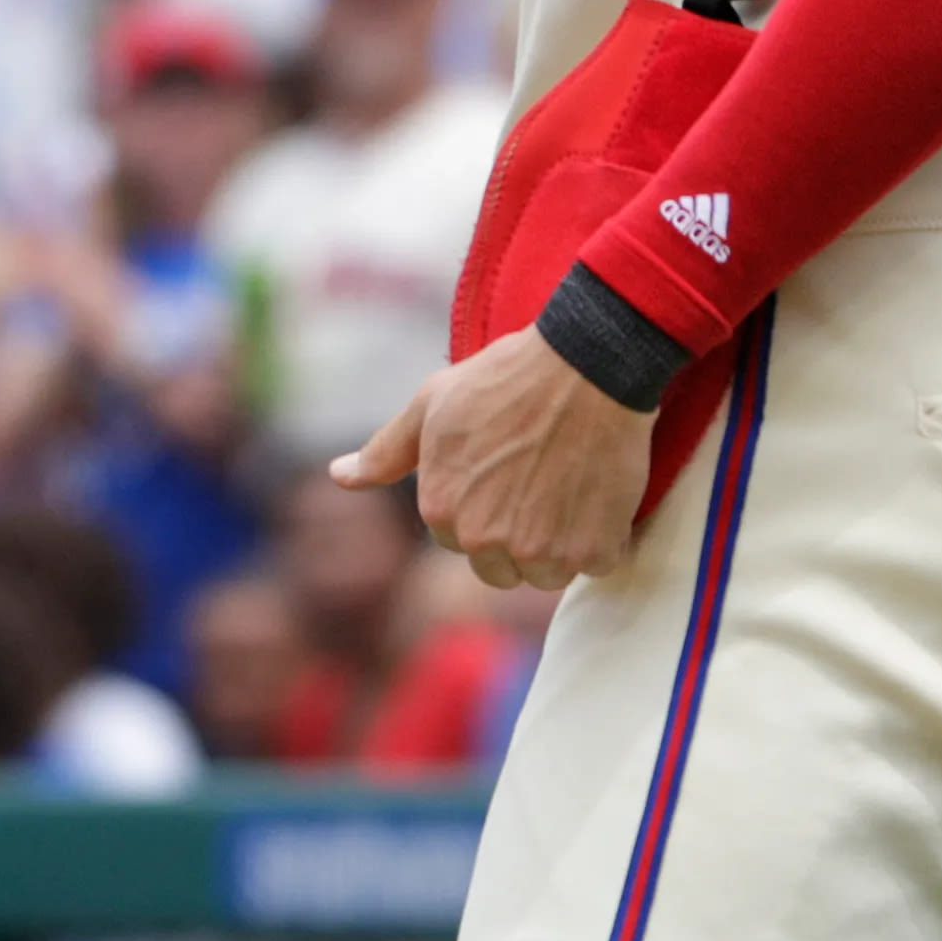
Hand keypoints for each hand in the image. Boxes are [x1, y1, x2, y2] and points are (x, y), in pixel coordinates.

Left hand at [333, 329, 655, 590]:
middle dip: (515, 537)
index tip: (503, 472)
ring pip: (545, 573)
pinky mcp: (592, 550)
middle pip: (500, 568)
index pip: (457, 540)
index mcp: (440, 511)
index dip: (482, 507)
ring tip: (567, 488)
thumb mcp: (431, 405)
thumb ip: (385, 452)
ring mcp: (541, 550)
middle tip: (537, 484)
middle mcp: (485, 540)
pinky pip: (595, 564)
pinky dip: (601, 538)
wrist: (584, 367)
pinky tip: (597, 493)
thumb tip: (340, 477)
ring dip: (559, 544)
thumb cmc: (503, 379)